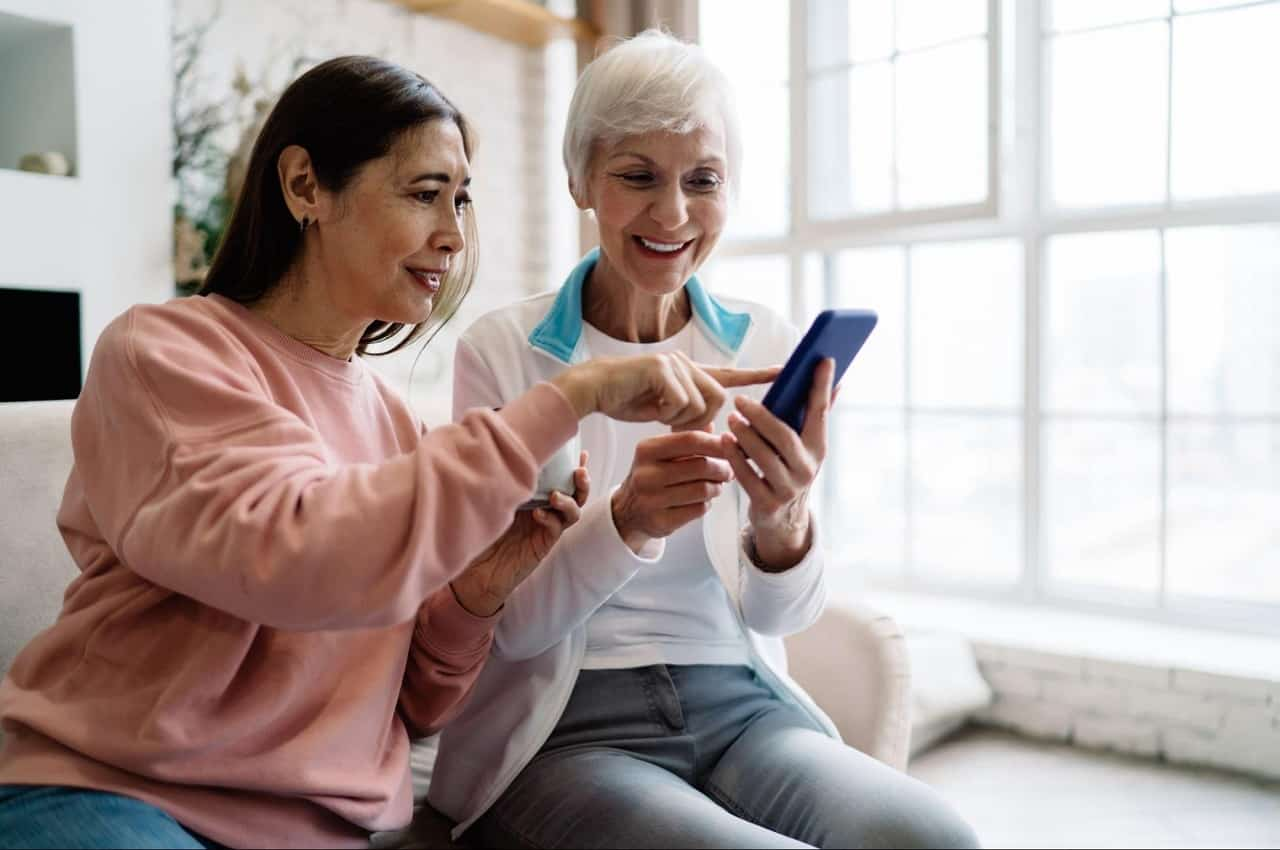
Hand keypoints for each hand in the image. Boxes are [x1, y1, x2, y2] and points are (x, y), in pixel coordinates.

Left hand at [451, 452, 589, 615]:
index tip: (579, 450)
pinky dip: (551, 519)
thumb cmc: (480, 532)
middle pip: (574, 493)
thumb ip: (501, 481)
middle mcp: (545, 509)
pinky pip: (556, 529)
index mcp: (534, 496)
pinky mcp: (543, 545)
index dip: (571, 464)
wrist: (476, 571)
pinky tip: (539, 514)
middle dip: (581, 481)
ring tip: (557, 495)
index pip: (559, 477)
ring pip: (572, 511)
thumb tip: (500, 450)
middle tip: (580, 470)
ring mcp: (546, 528)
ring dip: (570, 500)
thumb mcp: (489, 500)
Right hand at [552, 352, 779, 430]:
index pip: (730, 374)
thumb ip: (689, 411)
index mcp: (690, 372)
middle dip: (699, 419)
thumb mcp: (664, 409)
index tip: (785, 370)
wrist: (595, 388)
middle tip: (671, 421)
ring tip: (657, 411)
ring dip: (681, 418)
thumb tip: (710, 425)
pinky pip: (681, 403)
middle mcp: (686, 362)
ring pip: (701, 402)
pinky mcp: (662, 369)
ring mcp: (675, 363)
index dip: (758, 374)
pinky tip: (648, 406)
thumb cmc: (626, 400)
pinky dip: (666, 413)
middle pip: (718, 398)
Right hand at [611, 430, 733, 553]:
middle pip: (701, 466)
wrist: (628, 511)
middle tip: (728, 471)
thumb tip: (712, 421)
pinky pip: (699, 510)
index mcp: (647, 449)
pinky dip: (707, 504)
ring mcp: (651, 500)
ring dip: (717, 488)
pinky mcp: (660, 521)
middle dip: (722, 468)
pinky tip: (702, 501)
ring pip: (703, 490)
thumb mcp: (662, 452)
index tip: (732, 446)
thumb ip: (687, 437)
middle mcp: (646, 474)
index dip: (717, 443)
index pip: (691, 440)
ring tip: (716, 486)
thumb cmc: (653, 476)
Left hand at [721, 358, 834, 570]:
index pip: (821, 412)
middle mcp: (807, 468)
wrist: (782, 519)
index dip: (822, 386)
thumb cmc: (789, 469)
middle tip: (740, 401)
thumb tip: (837, 380)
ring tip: (731, 419)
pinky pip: (747, 476)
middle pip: (784, 437)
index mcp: (818, 448)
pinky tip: (725, 442)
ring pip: (764, 457)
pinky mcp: (767, 503)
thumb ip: (816, 414)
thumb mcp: (806, 446)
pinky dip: (734, 458)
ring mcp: (788, 488)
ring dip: (745, 436)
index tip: (823, 359)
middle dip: (761, 417)